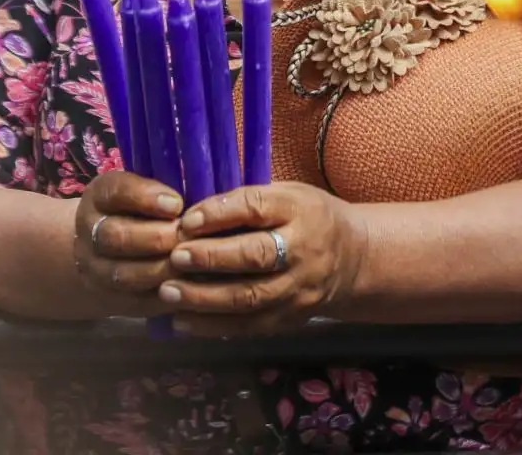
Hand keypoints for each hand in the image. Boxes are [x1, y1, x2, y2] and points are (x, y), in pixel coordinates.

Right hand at [72, 172, 182, 312]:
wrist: (112, 252)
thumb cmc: (148, 210)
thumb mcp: (152, 189)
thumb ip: (173, 184)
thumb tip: (208, 184)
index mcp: (101, 196)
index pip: (115, 191)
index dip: (145, 197)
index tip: (176, 203)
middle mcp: (91, 232)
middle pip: (116, 236)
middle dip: (157, 237)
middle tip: (188, 235)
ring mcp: (97, 269)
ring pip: (124, 274)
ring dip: (162, 269)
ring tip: (193, 261)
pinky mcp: (114, 298)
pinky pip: (138, 301)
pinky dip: (167, 295)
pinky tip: (193, 286)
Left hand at [160, 182, 365, 335]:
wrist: (353, 258)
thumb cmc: (307, 218)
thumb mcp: (288, 195)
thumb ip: (247, 202)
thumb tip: (187, 212)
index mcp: (301, 210)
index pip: (257, 209)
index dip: (220, 214)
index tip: (186, 220)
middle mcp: (304, 249)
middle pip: (256, 255)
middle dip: (211, 257)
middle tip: (174, 257)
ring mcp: (300, 288)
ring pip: (250, 296)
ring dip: (204, 297)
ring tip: (168, 292)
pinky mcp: (292, 318)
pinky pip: (249, 326)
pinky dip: (213, 326)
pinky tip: (182, 321)